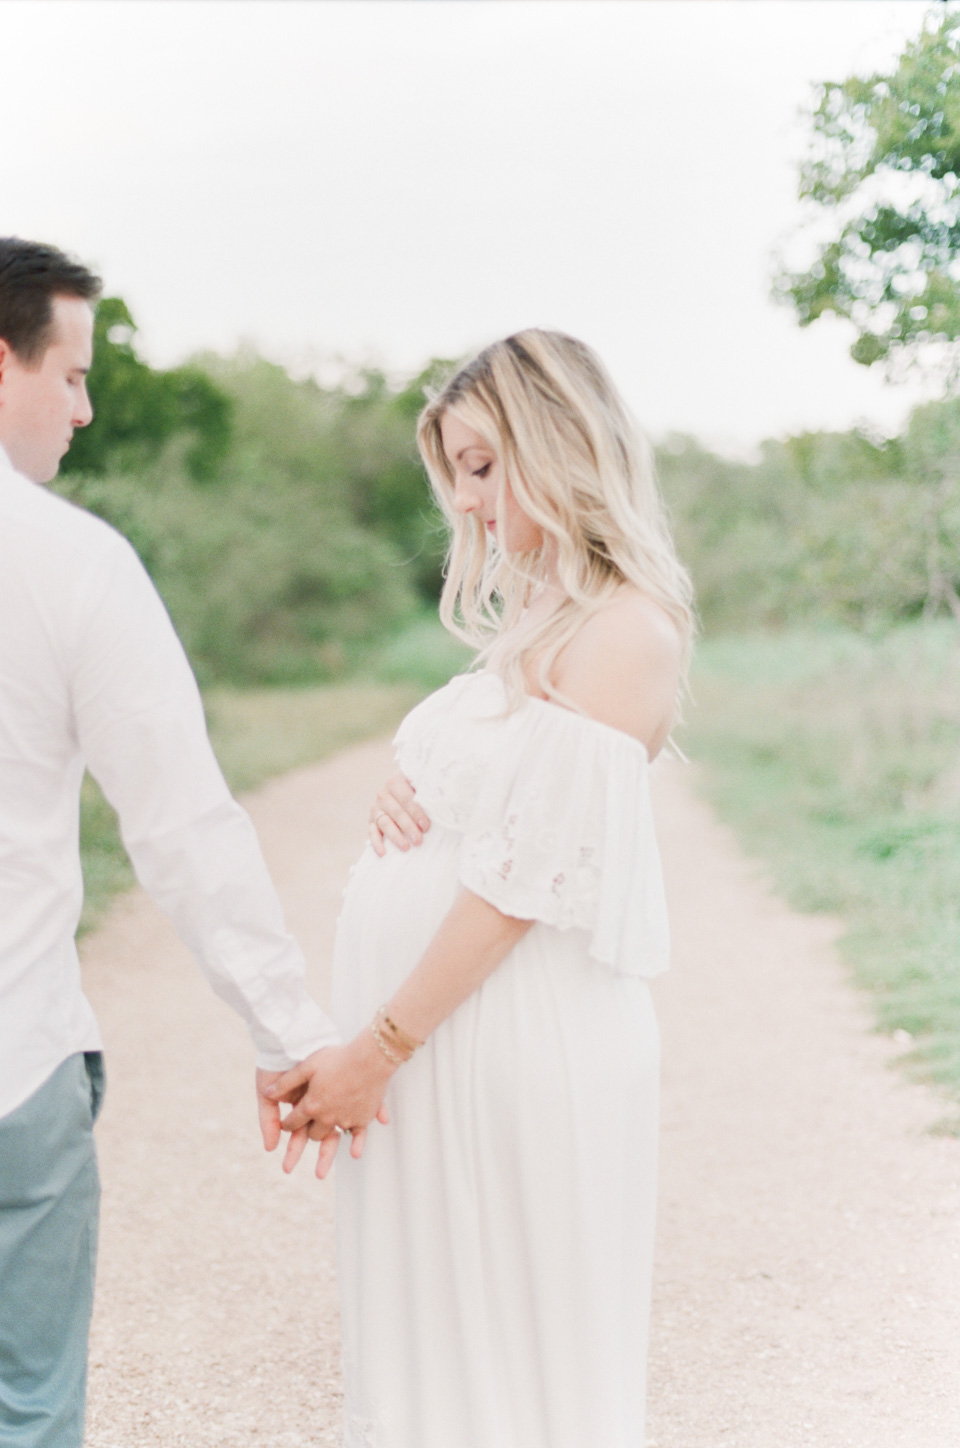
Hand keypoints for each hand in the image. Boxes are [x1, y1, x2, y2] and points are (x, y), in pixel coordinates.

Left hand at [265, 1036, 394, 1177]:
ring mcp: (346, 1119)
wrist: (370, 1058)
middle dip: (304, 1133)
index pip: (292, 1122)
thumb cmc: (337, 1058)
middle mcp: (327, 1118)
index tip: (285, 1124)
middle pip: (311, 1133)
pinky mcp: (363, 1118)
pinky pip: (358, 1136)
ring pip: (331, 1136)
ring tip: (321, 1150)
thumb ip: (286, 1082)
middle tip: (303, 1130)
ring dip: (325, 1142)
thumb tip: (268, 1093)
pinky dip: (356, 1145)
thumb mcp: (307, 1065)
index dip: (287, 1124)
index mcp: (311, 1106)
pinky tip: (354, 1153)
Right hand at [369, 772, 430, 856]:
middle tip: (418, 840)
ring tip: (405, 847)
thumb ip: (430, 793)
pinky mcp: (372, 820)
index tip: (426, 826)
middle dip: (408, 826)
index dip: (417, 813)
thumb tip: (442, 806)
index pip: (407, 798)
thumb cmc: (419, 790)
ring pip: (384, 822)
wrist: (403, 789)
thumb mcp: (423, 786)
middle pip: (396, 811)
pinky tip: (383, 853)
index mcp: (396, 781)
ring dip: (395, 835)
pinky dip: (376, 843)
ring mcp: (376, 807)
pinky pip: (372, 832)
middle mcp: (383, 793)